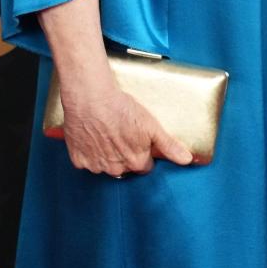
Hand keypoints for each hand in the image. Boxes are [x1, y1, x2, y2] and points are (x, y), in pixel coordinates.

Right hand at [60, 82, 194, 175]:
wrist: (91, 99)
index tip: (139, 141)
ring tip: (107, 133)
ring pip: (106, 166)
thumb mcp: (152, 125)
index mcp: (136, 162)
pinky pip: (86, 162)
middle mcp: (116, 168)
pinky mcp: (79, 160)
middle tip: (122, 134)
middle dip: (126, 155)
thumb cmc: (121, 109)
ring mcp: (96, 166)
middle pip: (125, 167)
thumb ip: (169, 145)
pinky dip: (89, 153)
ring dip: (107, 155)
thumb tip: (186, 160)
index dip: (144, 153)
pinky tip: (93, 137)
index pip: (145, 166)